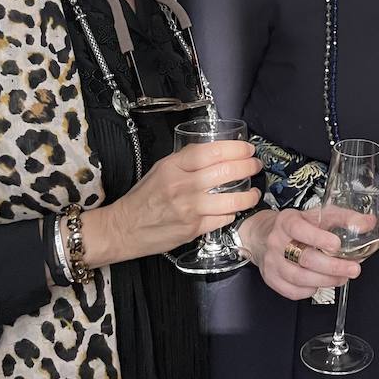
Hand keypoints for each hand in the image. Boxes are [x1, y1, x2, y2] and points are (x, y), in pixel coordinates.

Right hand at [90, 140, 262, 264]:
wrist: (123, 228)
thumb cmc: (144, 197)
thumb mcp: (161, 169)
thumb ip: (187, 160)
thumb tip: (217, 151)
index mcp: (173, 166)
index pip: (212, 151)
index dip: (235, 148)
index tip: (247, 149)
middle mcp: (182, 185)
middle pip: (226, 171)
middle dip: (248, 166)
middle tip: (256, 165)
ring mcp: (189, 209)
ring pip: (231, 199)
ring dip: (249, 194)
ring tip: (254, 192)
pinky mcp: (193, 229)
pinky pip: (223, 218)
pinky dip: (233, 212)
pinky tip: (235, 208)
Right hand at [239, 207, 362, 300]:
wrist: (264, 235)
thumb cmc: (296, 225)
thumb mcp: (318, 215)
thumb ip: (344, 218)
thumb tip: (369, 223)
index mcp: (287, 221)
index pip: (300, 229)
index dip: (319, 238)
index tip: (337, 245)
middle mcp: (277, 242)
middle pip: (305, 258)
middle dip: (333, 267)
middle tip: (353, 269)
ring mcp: (272, 262)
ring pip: (299, 277)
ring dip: (326, 280)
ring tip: (342, 278)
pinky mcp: (271, 279)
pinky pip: (293, 291)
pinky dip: (310, 290)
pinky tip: (321, 283)